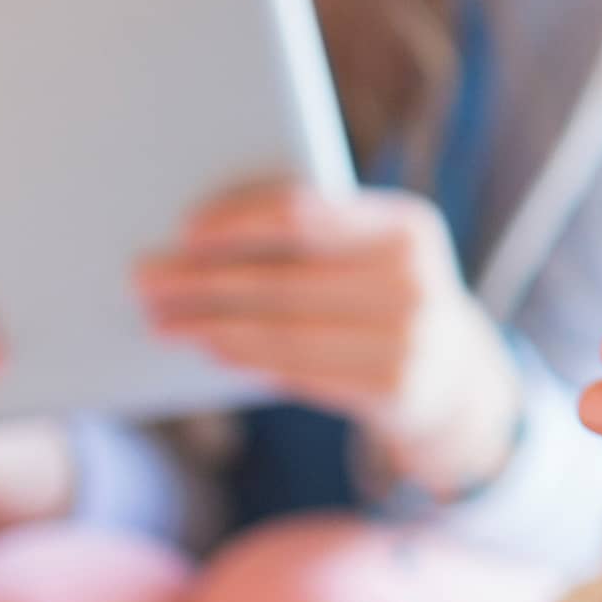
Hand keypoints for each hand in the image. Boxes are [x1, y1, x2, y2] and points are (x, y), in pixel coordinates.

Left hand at [137, 183, 521, 497]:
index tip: (184, 230)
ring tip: (161, 319)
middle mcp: (415, 281)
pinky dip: (244, 356)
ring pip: (282, 330)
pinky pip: (297, 369)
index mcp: (407, 226)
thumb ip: (316, 232)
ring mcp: (409, 340)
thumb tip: (201, 234)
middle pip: (284, 277)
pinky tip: (208, 346)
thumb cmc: (386, 292)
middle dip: (204, 279)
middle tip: (144, 278)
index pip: (305, 212)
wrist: (457, 372)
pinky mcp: (392, 389)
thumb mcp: (375, 249)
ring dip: (210, 324)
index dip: (239, 221)